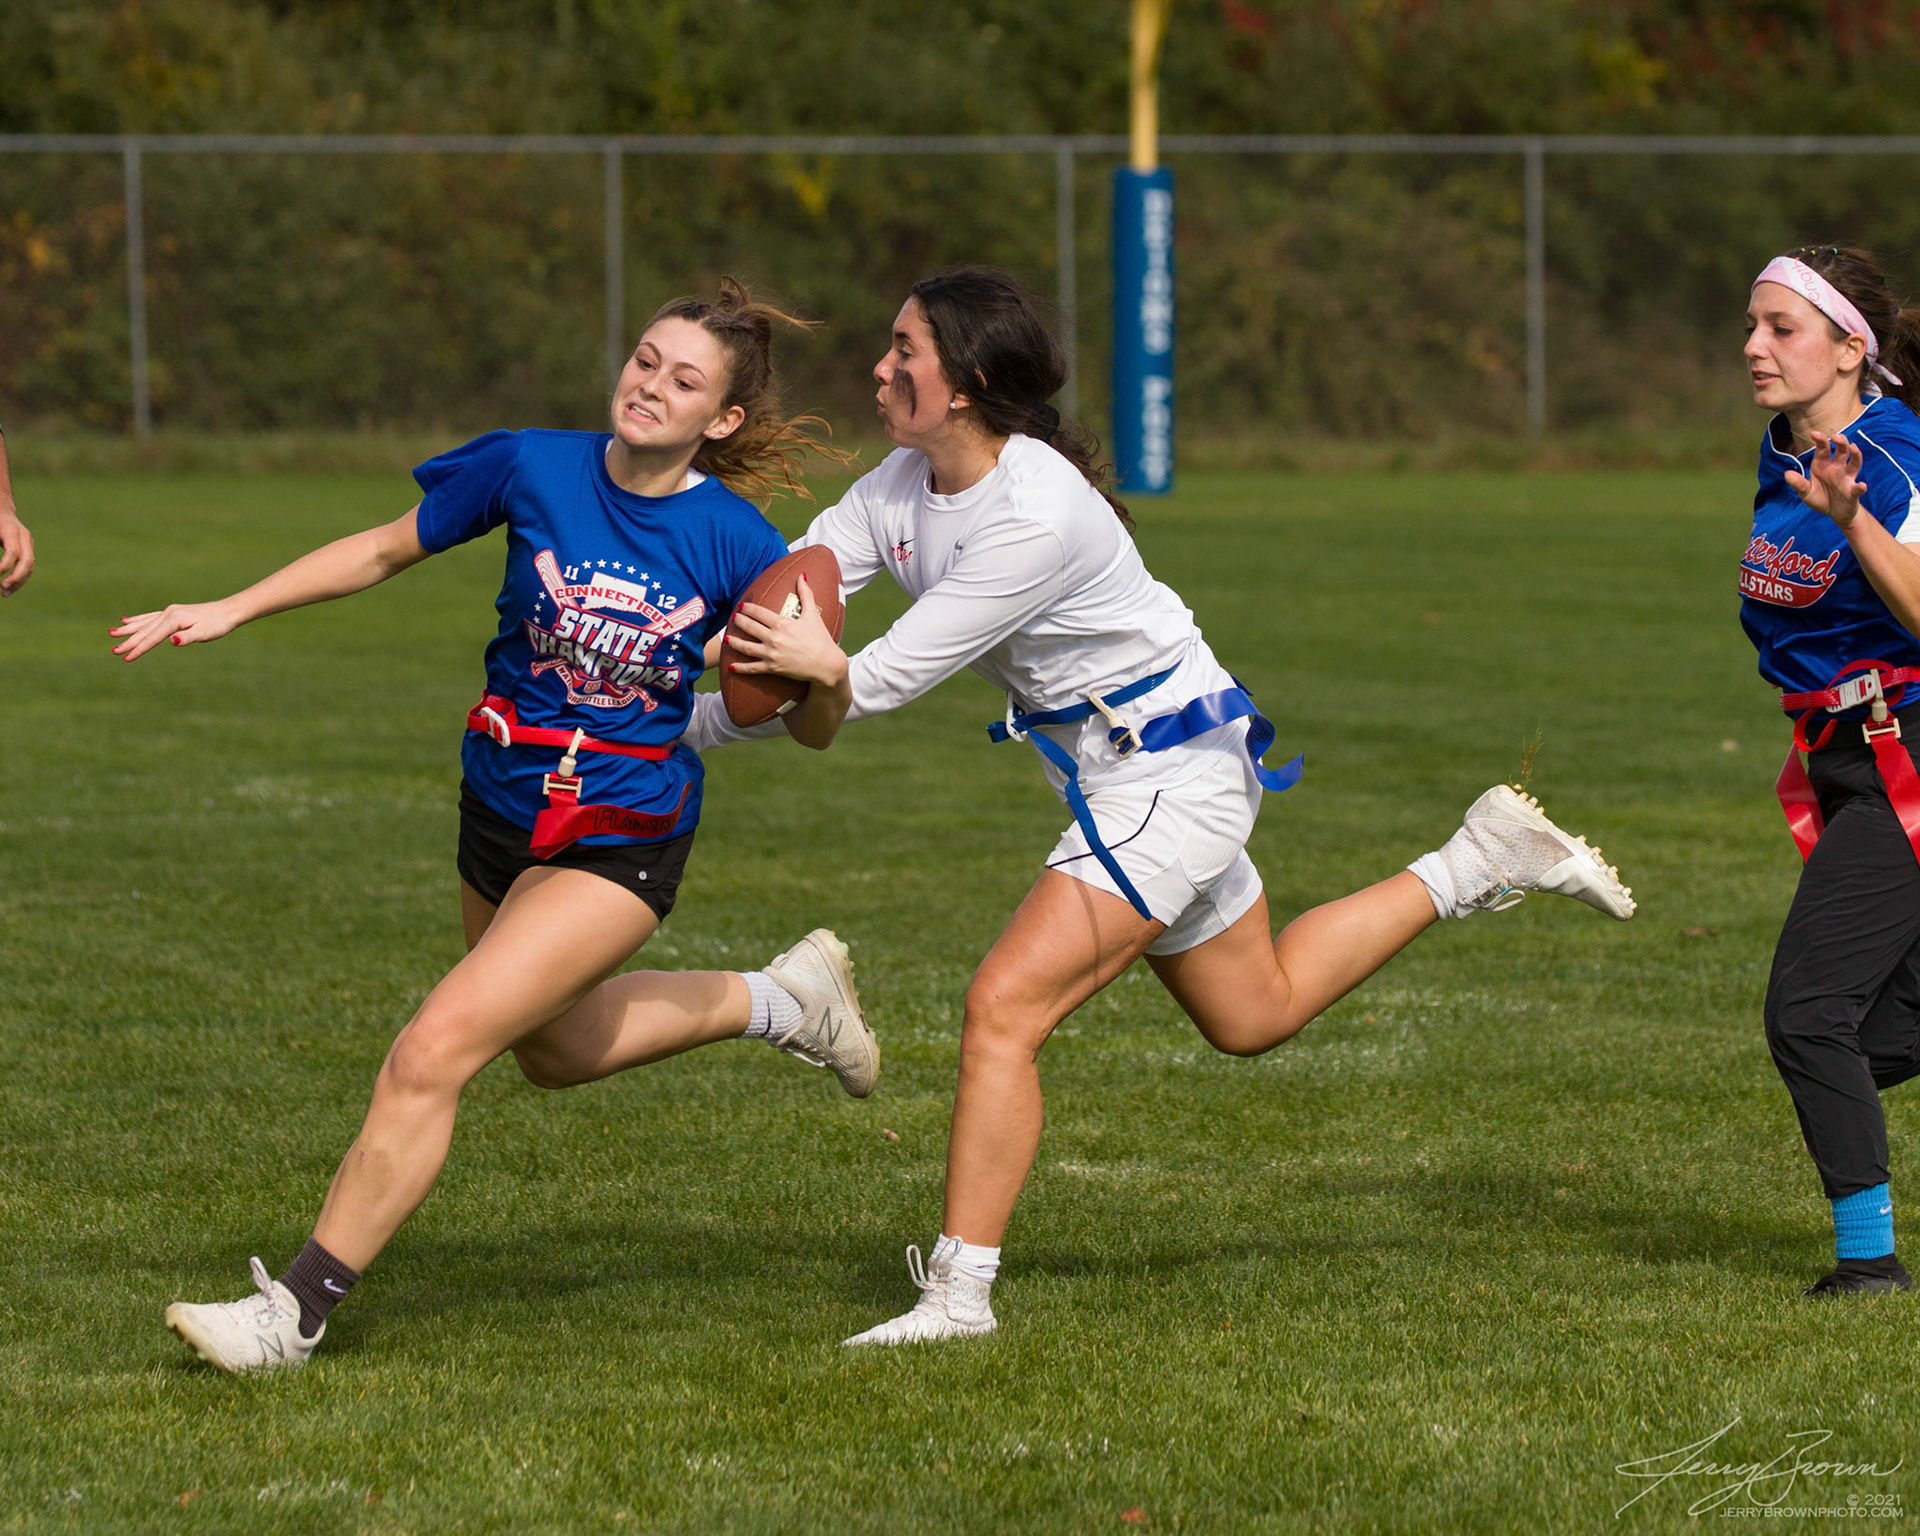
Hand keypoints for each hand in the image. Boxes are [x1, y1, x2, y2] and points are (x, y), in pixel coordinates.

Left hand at [0, 506, 32, 594]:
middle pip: (27, 561)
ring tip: (4, 593)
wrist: (1, 508)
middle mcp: (24, 537)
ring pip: (29, 566)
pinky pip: (28, 567)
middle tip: (2, 588)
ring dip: (18, 581)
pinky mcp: (27, 549)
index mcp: (12, 530)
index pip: (12, 552)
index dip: (4, 566)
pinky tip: (8, 587)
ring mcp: (28, 543)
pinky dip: (20, 578)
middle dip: (16, 577)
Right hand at [109, 598, 241, 660]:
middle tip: (113, 651)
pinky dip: (137, 620)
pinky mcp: (172, 613)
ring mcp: (169, 612)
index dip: (139, 649)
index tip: (126, 658)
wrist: (226, 611)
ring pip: (144, 622)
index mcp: (174, 619)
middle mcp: (168, 613)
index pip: (152, 637)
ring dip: (128, 629)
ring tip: (111, 633)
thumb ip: (188, 637)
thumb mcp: (204, 633)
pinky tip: (126, 621)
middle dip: (129, 641)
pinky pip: (150, 617)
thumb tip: (172, 640)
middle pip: (145, 630)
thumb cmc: (217, 625)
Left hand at [725, 575, 847, 688]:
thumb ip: (806, 594)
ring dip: (735, 643)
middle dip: (739, 621)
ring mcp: (772, 654)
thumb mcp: (813, 614)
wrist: (826, 664)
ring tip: (726, 638)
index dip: (748, 608)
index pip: (759, 613)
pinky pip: (753, 668)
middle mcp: (774, 638)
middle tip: (733, 617)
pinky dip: (741, 668)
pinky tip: (731, 666)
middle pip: (750, 628)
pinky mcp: (773, 668)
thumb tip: (802, 575)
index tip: (741, 606)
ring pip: (747, 648)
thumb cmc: (821, 638)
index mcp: (782, 624)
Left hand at [1786, 431, 1868, 529]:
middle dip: (1840, 442)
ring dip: (1855, 454)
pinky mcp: (1853, 491)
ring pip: (1854, 462)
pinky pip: (1858, 488)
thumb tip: (1787, 474)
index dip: (1820, 440)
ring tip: (1853, 447)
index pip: (1822, 449)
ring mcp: (1847, 477)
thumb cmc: (1821, 498)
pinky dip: (1860, 487)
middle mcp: (1837, 467)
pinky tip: (1861, 486)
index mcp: (1823, 465)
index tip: (1814, 433)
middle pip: (1841, 450)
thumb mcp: (1806, 492)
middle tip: (1836, 437)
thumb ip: (1798, 483)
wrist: (1835, 513)